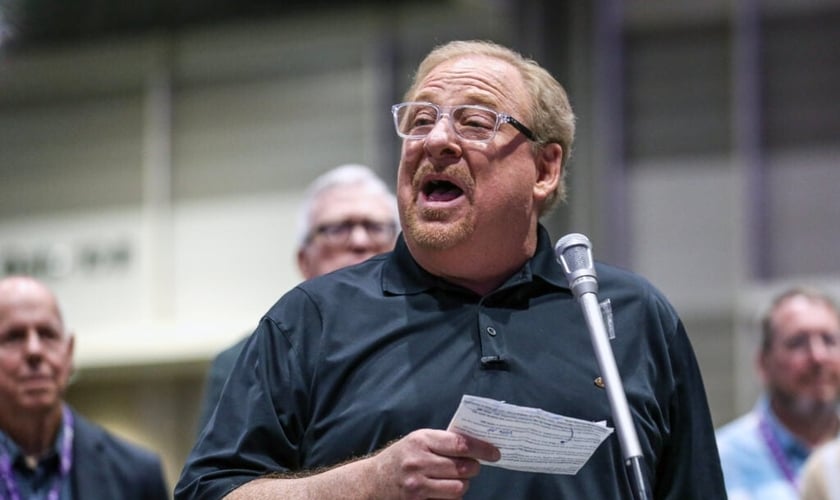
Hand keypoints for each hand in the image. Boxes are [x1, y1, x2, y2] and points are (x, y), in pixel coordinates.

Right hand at [370, 428, 500, 498]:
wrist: (372, 482)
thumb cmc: (401, 458)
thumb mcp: (417, 441)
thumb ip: (443, 441)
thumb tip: (476, 444)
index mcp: (421, 440)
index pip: (460, 444)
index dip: (482, 449)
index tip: (495, 452)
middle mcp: (419, 462)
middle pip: (464, 468)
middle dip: (473, 467)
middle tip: (472, 466)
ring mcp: (417, 484)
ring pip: (459, 488)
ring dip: (463, 484)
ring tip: (455, 478)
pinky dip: (452, 495)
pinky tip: (443, 489)